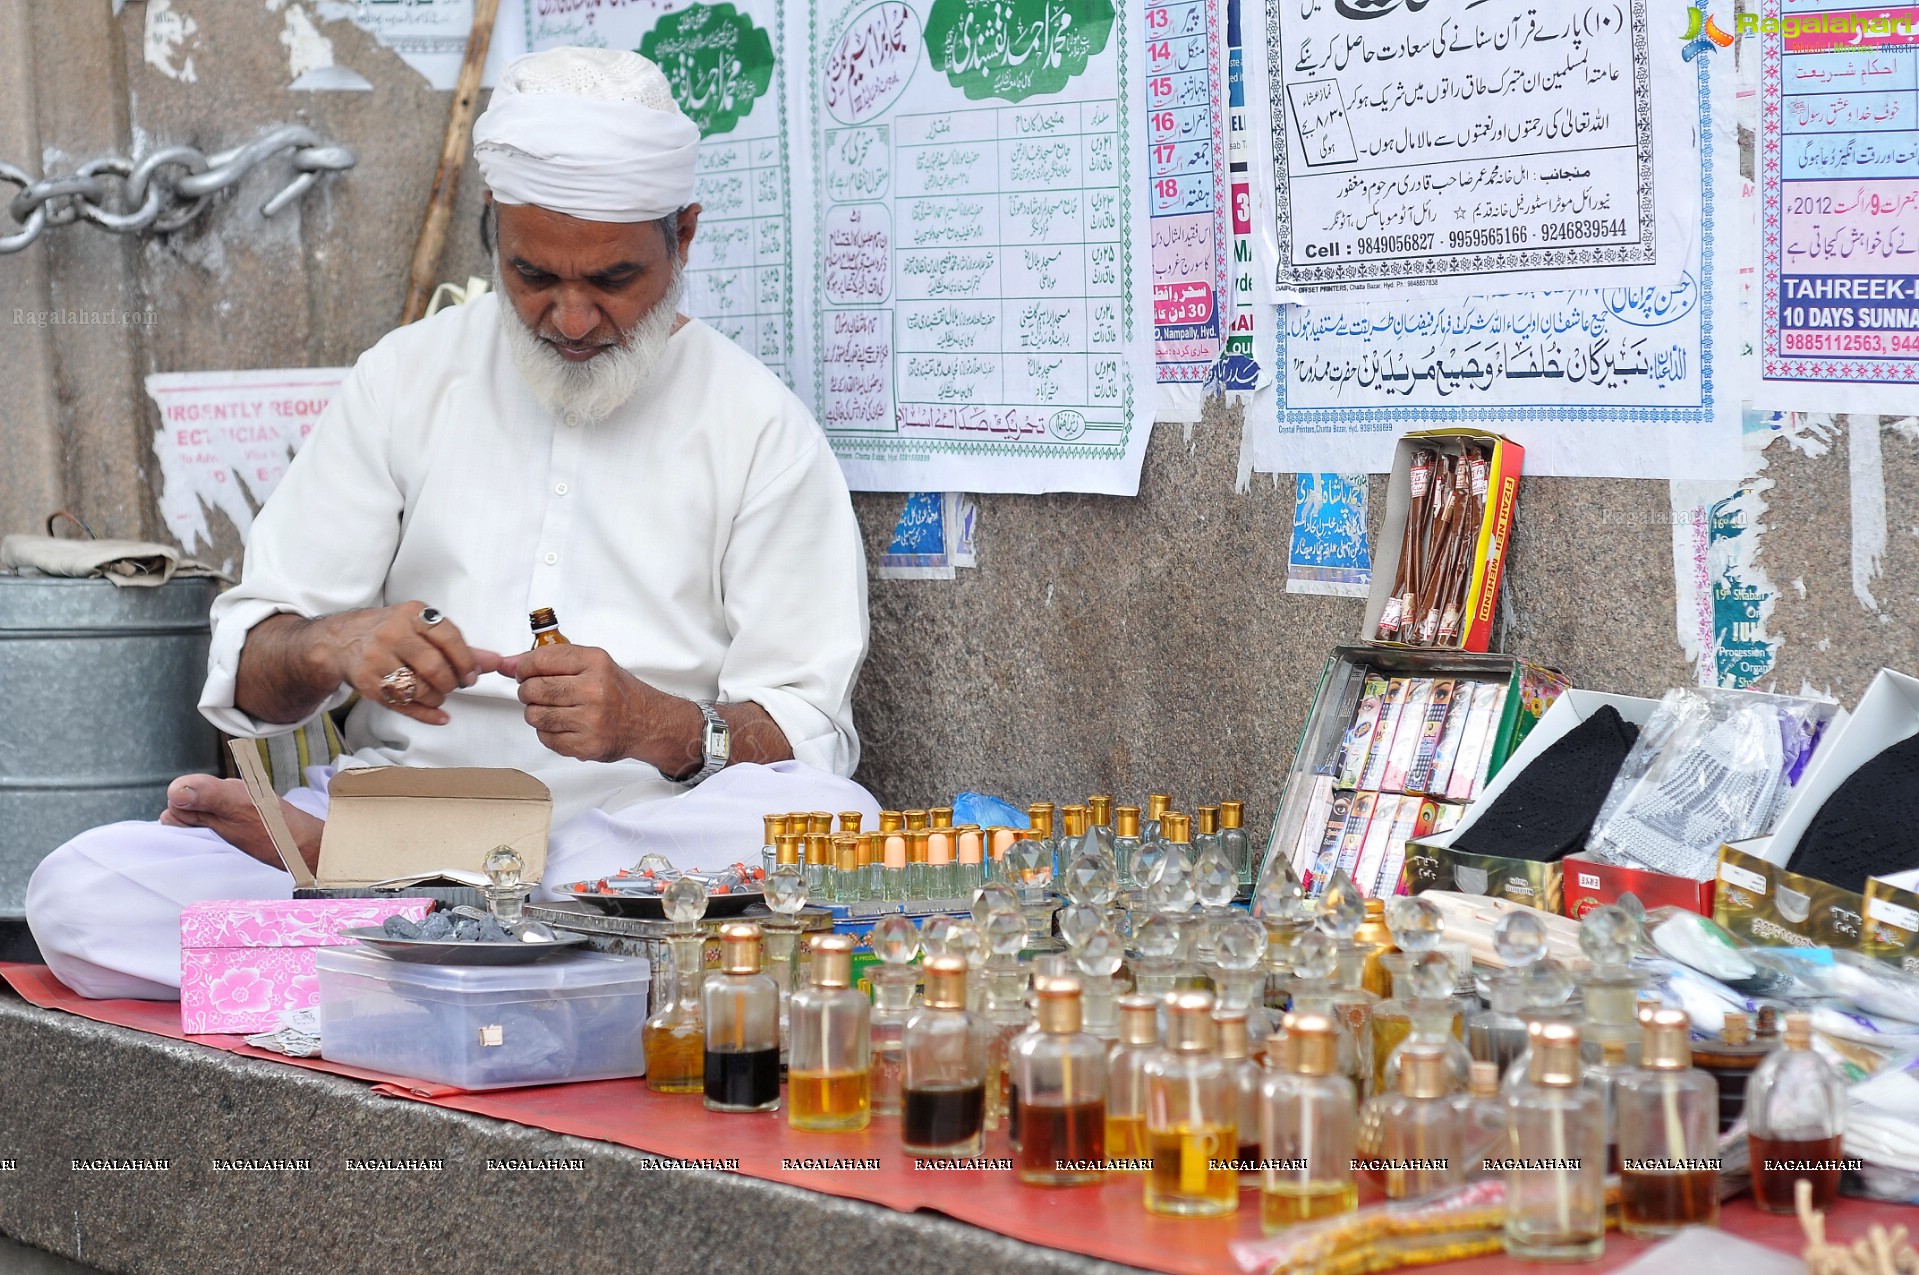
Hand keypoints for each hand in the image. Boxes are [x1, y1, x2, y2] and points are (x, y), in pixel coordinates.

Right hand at [323, 603, 502, 726]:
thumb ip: (459, 646)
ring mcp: (376, 659)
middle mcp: (391, 634)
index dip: (465, 661)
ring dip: (437, 698)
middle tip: (454, 685)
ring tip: (438, 694)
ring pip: (418, 689)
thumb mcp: (422, 629)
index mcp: (411, 615)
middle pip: (434, 667)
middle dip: (451, 682)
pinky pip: (402, 705)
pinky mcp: (366, 683)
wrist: (340, 642)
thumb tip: (494, 662)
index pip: (448, 638)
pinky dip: (426, 714)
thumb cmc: (390, 633)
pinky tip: (440, 715)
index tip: (472, 675)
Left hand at [501, 644, 699, 767]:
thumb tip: (506, 664)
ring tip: (552, 710)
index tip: (525, 673)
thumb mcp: (589, 663)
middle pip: (534, 689)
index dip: (524, 668)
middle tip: (537, 692)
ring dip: (536, 713)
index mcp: (595, 663)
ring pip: (535, 716)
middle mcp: (594, 690)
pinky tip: (563, 726)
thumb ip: (548, 660)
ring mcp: (591, 721)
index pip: (540, 660)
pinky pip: (546, 738)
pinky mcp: (586, 746)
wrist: (647, 722)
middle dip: (528, 691)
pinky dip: (548, 733)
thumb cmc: (616, 691)